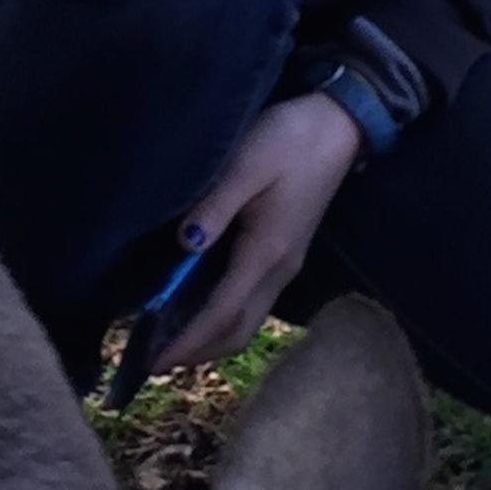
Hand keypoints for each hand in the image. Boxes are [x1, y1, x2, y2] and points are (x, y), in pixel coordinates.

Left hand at [159, 95, 363, 369]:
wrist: (337, 125)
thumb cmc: (289, 139)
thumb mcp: (246, 164)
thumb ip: (214, 207)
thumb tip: (185, 245)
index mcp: (267, 252)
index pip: (222, 312)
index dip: (187, 340)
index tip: (153, 361)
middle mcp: (279, 268)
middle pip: (237, 330)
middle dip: (197, 352)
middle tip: (153, 364)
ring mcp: (285, 263)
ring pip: (246, 319)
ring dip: (211, 339)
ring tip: (170, 343)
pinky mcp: (284, 253)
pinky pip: (251, 301)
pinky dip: (223, 317)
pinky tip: (198, 308)